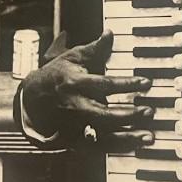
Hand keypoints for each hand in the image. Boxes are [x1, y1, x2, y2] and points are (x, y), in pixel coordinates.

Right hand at [19, 30, 153, 150]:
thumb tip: (110, 33)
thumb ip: (95, 49)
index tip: (146, 83)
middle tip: (149, 111)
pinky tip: (135, 145)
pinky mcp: (74, 139)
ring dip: (126, 138)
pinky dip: (116, 148)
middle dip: (127, 115)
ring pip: (101, 136)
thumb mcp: (73, 57)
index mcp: (76, 83)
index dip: (125, 84)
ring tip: (148, 137)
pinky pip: (98, 148)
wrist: (33, 98)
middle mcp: (75, 106)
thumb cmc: (58, 74)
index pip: (103, 84)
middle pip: (102, 114)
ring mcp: (74, 125)